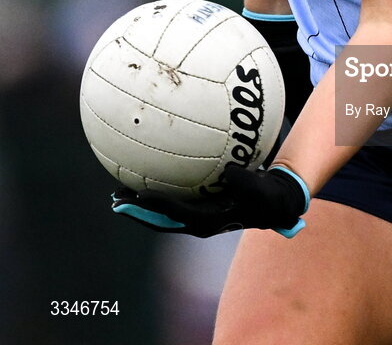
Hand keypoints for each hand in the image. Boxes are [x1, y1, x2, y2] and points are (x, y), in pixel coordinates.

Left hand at [111, 164, 309, 237]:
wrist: (273, 203)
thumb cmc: (269, 198)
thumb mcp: (264, 193)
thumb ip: (248, 185)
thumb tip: (229, 173)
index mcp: (210, 222)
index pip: (177, 214)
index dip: (157, 206)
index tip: (139, 196)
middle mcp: (198, 221)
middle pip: (160, 219)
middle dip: (137, 211)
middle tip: (115, 200)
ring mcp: (196, 214)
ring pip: (161, 212)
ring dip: (140, 203)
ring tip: (119, 190)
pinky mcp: (198, 205)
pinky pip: (171, 198)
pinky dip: (155, 190)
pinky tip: (144, 172)